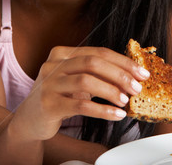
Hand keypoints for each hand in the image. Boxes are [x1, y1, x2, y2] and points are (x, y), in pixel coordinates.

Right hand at [10, 46, 149, 141]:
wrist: (30, 119)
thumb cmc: (60, 97)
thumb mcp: (75, 80)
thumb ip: (97, 74)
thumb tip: (132, 76)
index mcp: (62, 53)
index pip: (98, 52)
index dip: (123, 62)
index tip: (141, 73)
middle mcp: (53, 64)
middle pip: (93, 63)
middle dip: (119, 75)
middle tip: (136, 88)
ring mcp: (48, 84)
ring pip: (86, 82)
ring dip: (110, 91)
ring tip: (124, 101)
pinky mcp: (48, 104)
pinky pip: (80, 106)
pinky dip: (102, 110)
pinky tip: (115, 115)